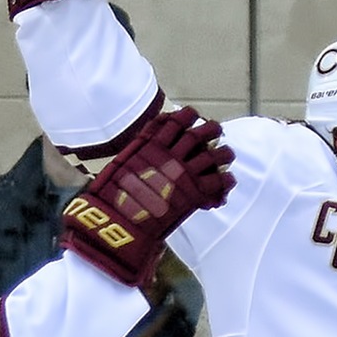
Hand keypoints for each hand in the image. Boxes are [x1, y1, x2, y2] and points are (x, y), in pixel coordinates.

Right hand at [61, 107, 234, 287]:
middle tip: (216, 129)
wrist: (115, 222)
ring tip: (227, 154)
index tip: (190, 114)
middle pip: (197, 134)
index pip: (173, 121)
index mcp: (149, 146)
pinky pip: (216, 182)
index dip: (185, 116)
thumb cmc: (108, 198)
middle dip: (209, 129)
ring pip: (212, 155)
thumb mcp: (116, 168)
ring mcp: (183, 173)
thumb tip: (129, 150)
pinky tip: (227, 181)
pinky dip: (225, 181)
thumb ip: (130, 156)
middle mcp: (169, 155)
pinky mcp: (192, 194)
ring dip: (223, 153)